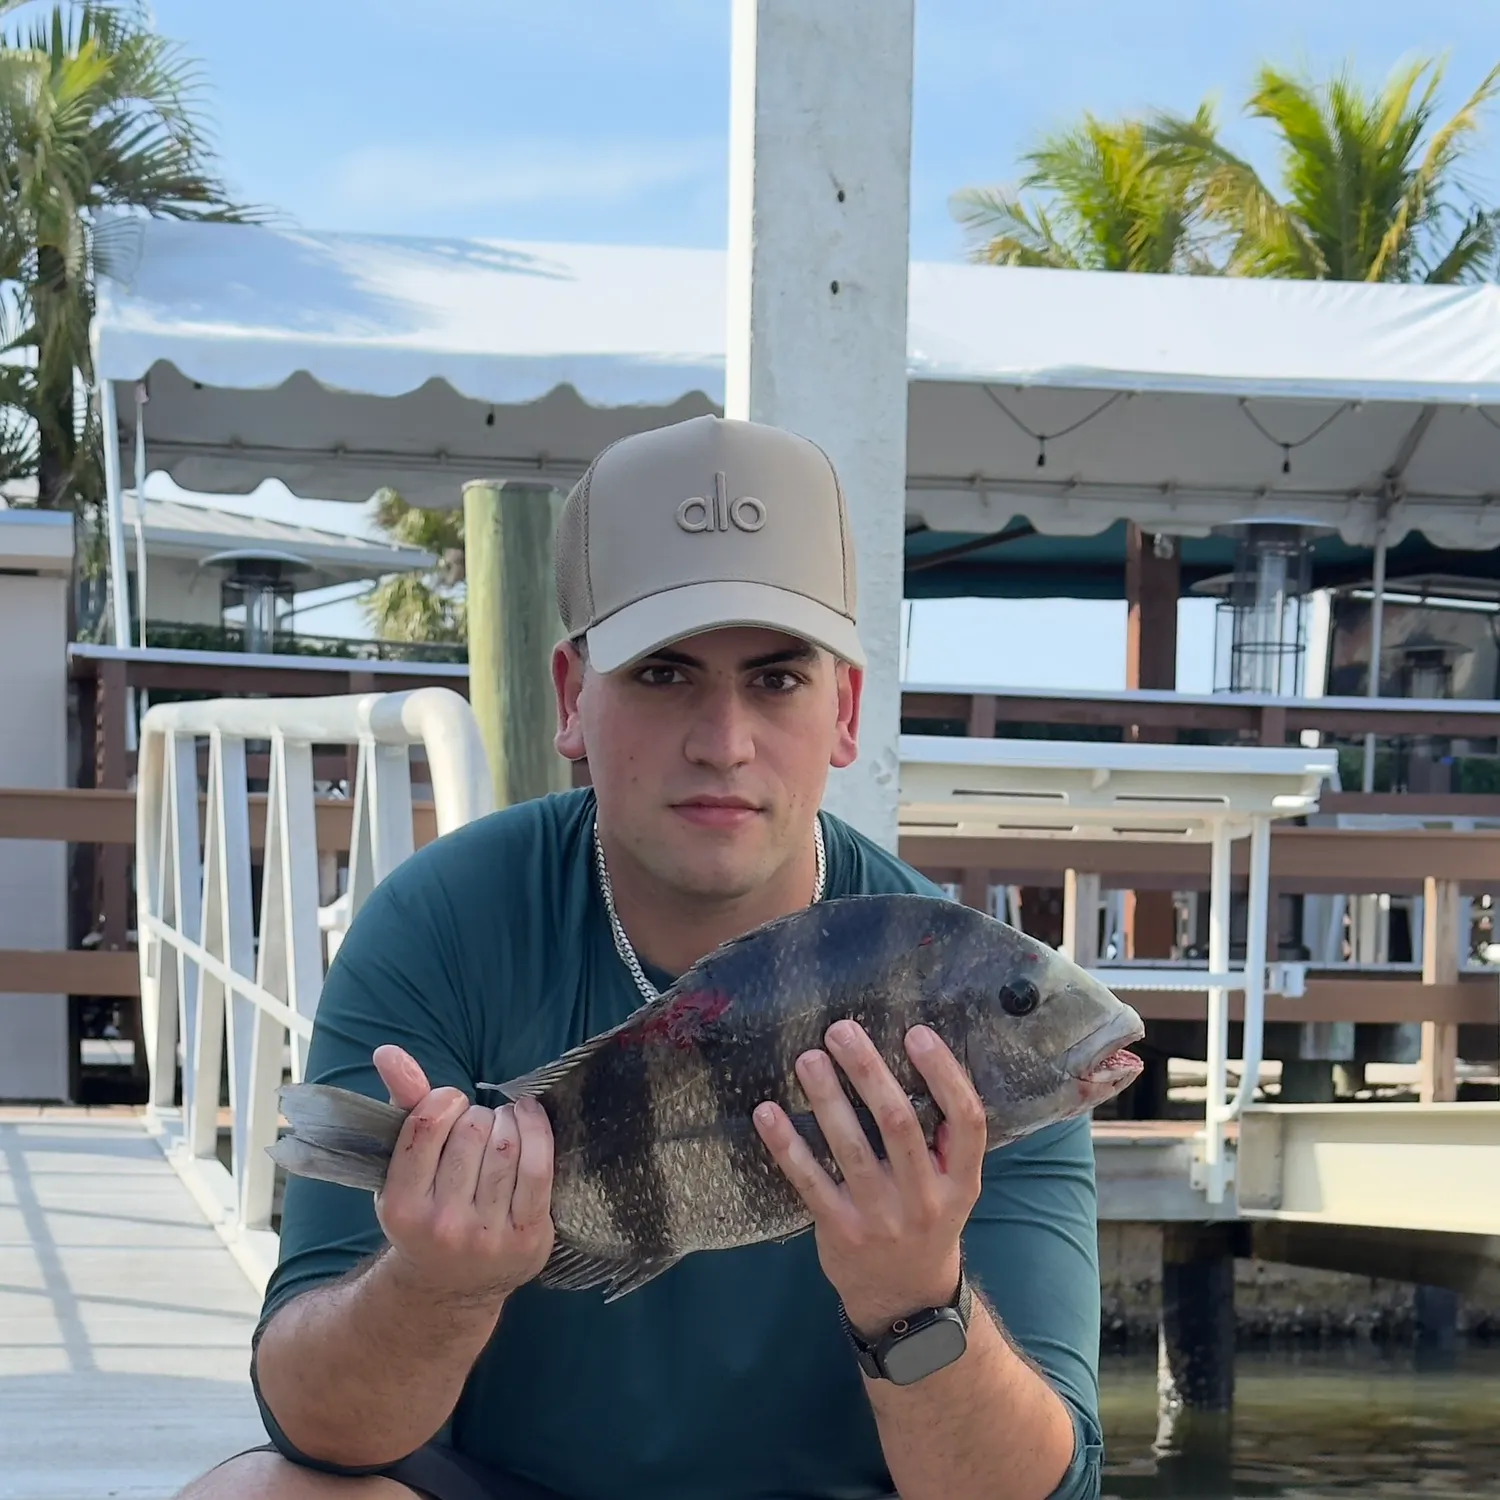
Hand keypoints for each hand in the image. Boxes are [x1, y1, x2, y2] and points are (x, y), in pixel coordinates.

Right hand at [369, 1044, 554, 1305]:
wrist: (448, 1288)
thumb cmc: (425, 1211)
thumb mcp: (401, 1168)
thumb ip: (402, 1105)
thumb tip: (388, 1051)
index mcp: (402, 1206)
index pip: (427, 1124)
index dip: (445, 1100)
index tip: (450, 1105)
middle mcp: (443, 1224)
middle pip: (472, 1131)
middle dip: (477, 1114)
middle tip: (476, 1124)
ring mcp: (488, 1235)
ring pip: (506, 1145)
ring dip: (507, 1120)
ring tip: (501, 1125)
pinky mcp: (527, 1238)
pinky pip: (539, 1168)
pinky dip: (538, 1130)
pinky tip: (528, 1117)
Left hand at [753, 1021, 986, 1338]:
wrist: (906, 1299)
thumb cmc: (927, 1220)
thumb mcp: (955, 1186)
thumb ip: (943, 1137)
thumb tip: (913, 1055)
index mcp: (961, 1180)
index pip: (966, 1120)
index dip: (944, 1073)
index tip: (916, 1032)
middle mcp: (925, 1198)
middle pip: (899, 1124)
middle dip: (869, 1072)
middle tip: (840, 1030)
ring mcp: (881, 1217)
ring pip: (851, 1148)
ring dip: (827, 1098)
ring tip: (808, 1059)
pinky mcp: (840, 1231)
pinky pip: (809, 1181)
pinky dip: (787, 1145)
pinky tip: (767, 1112)